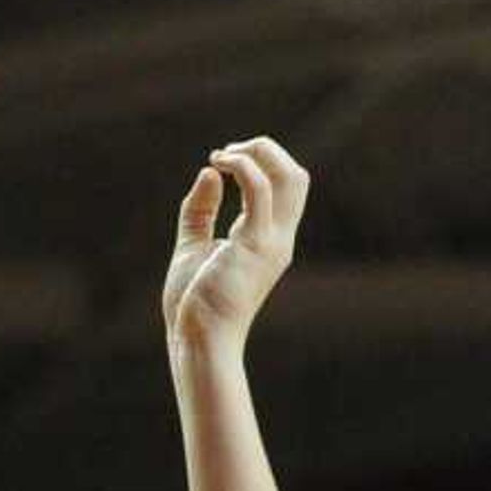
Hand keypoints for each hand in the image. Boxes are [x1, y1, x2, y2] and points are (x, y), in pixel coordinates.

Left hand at [164, 136, 309, 354]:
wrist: (197, 339)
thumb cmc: (194, 303)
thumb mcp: (193, 246)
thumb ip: (201, 211)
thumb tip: (210, 173)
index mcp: (268, 240)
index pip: (285, 188)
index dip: (259, 163)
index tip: (221, 161)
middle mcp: (278, 238)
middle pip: (296, 177)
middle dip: (266, 151)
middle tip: (226, 152)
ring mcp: (271, 241)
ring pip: (290, 177)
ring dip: (258, 152)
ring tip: (222, 154)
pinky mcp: (254, 243)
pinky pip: (260, 189)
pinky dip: (243, 166)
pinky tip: (218, 164)